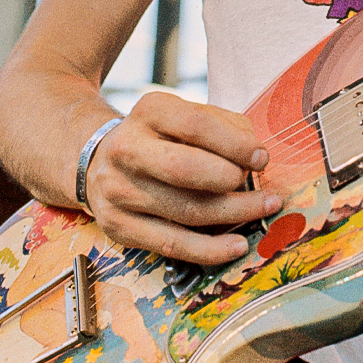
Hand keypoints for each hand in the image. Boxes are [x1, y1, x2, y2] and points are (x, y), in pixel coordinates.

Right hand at [82, 91, 279, 265]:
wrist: (99, 162)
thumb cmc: (160, 140)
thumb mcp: (185, 117)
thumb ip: (225, 127)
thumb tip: (255, 156)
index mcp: (148, 112)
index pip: (196, 124)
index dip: (235, 143)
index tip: (262, 158)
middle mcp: (127, 149)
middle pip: (185, 169)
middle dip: (231, 180)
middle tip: (260, 186)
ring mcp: (119, 190)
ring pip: (186, 210)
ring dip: (234, 214)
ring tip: (263, 210)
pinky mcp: (118, 226)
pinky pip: (172, 245)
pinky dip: (211, 250)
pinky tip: (237, 246)